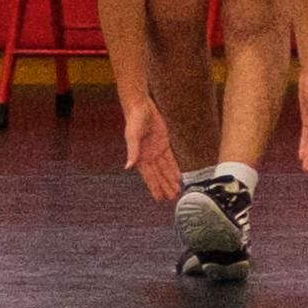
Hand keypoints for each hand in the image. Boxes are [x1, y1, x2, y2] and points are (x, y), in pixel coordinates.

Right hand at [121, 87, 179, 203]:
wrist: (141, 108)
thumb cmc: (134, 121)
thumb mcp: (132, 136)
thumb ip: (132, 151)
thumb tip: (128, 166)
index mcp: (140, 157)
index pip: (149, 177)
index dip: (154, 187)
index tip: (159, 198)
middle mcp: (148, 157)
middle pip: (158, 176)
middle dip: (165, 187)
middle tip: (172, 199)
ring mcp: (156, 151)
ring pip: (165, 170)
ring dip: (170, 180)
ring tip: (176, 191)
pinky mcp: (163, 144)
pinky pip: (170, 159)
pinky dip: (174, 168)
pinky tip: (178, 176)